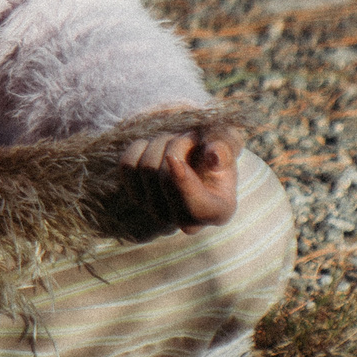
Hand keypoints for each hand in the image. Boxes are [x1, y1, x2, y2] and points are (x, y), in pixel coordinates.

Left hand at [117, 118, 244, 230]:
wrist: (195, 155)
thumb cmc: (217, 150)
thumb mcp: (229, 145)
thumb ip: (226, 148)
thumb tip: (213, 156)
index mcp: (218, 212)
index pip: (197, 207)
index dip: (183, 183)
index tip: (174, 158)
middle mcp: (187, 221)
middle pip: (166, 180)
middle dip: (175, 147)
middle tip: (189, 135)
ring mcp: (159, 211)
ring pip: (146, 169)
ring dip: (160, 144)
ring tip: (176, 141)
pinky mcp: (137, 197)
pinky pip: (127, 166)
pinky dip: (139, 147)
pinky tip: (155, 147)